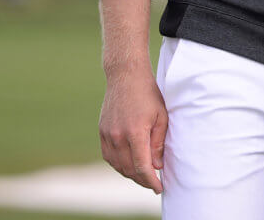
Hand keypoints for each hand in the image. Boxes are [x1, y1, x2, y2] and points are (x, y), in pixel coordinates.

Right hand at [99, 63, 167, 193]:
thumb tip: (157, 166)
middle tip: (154, 182)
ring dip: (130, 174)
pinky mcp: (102, 131)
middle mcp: (118, 136)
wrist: (126, 76)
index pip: (142, 167)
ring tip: (143, 175)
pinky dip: (118, 164)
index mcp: (135, 132)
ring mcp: (107, 134)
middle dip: (142, 180)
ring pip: (118, 165)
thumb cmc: (148, 94)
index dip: (151, 181)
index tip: (159, 188)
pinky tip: (128, 164)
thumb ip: (158, 143)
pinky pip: (108, 156)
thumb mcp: (161, 116)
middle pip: (129, 170)